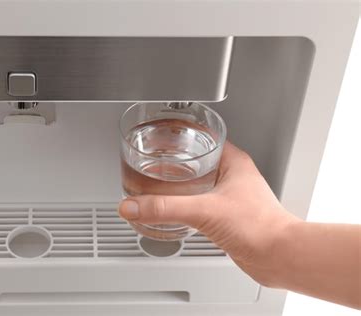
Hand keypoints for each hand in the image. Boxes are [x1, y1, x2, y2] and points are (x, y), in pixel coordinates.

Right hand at [119, 141, 299, 286]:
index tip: (161, 138)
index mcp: (233, 162)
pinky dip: (185, 204)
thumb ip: (166, 207)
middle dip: (173, 162)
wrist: (278, 257)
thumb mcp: (204, 210)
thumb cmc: (260, 227)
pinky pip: (201, 204)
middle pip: (196, 161)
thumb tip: (134, 205)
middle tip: (153, 162)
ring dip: (178, 184)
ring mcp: (231, 196)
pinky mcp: (228, 216)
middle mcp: (233, 176)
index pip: (202, 139)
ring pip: (198, 184)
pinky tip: (174, 211)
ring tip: (157, 184)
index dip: (180, 138)